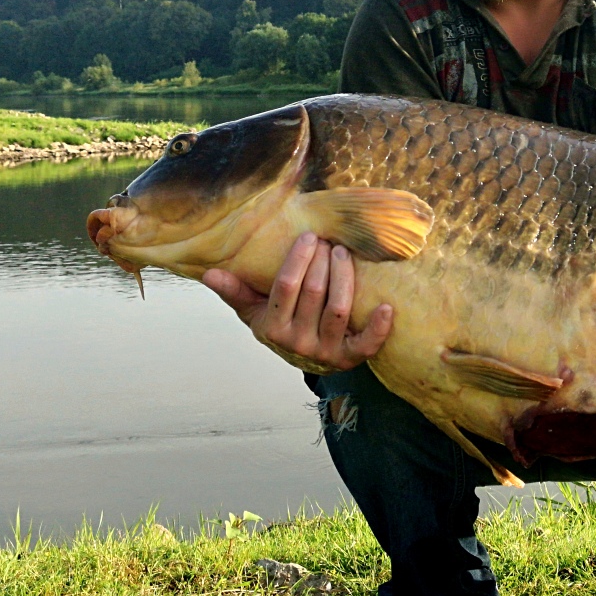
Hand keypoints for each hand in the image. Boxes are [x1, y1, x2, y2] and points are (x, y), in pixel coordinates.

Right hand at [201, 233, 392, 372]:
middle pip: (315, 293)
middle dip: (324, 261)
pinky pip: (366, 345)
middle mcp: (298, 342)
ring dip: (346, 277)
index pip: (287, 286)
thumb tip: (209, 273)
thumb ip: (234, 291)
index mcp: (272, 327)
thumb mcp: (253, 310)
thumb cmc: (278, 324)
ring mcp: (325, 352)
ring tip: (345, 254)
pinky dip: (378, 327)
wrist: (303, 357)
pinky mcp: (349, 359)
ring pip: (339, 309)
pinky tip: (386, 307)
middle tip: (330, 241)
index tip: (309, 236)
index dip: (299, 259)